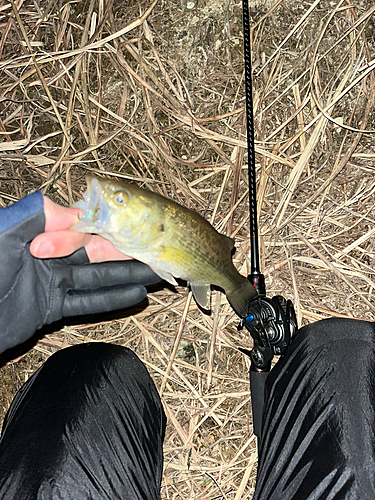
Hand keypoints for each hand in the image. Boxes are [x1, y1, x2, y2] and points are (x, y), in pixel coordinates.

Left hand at [0, 192, 161, 354]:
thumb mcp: (3, 235)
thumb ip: (34, 217)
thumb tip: (73, 210)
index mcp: (41, 233)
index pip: (83, 226)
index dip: (109, 227)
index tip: (135, 227)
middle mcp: (53, 256)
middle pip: (98, 251)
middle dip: (129, 250)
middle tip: (159, 249)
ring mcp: (55, 282)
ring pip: (99, 276)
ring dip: (128, 274)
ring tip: (158, 272)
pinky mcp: (53, 308)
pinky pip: (88, 303)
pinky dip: (112, 299)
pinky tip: (136, 295)